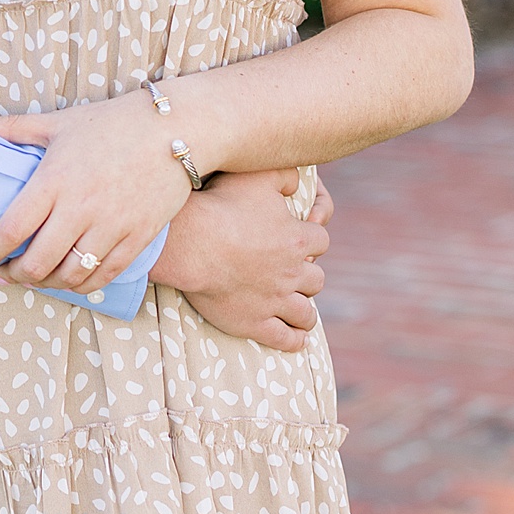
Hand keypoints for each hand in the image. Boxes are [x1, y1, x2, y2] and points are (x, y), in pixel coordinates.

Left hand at [0, 95, 192, 293]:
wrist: (174, 130)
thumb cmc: (111, 123)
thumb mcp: (59, 122)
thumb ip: (13, 128)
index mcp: (54, 180)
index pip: (12, 229)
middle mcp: (80, 209)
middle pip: (38, 262)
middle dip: (15, 274)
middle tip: (5, 274)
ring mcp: (111, 226)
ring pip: (70, 275)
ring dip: (46, 284)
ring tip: (34, 279)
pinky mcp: (137, 238)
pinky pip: (104, 275)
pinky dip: (82, 285)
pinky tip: (70, 281)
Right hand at [153, 169, 332, 349]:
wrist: (191, 243)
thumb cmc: (222, 205)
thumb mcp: (258, 176)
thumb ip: (285, 174)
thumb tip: (299, 182)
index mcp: (297, 239)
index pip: (321, 241)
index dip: (311, 239)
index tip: (299, 238)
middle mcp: (292, 273)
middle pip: (317, 280)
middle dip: (307, 276)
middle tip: (290, 273)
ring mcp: (275, 301)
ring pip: (306, 314)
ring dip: (305, 311)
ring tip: (297, 309)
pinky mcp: (256, 323)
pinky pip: (286, 339)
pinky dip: (295, 340)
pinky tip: (297, 339)